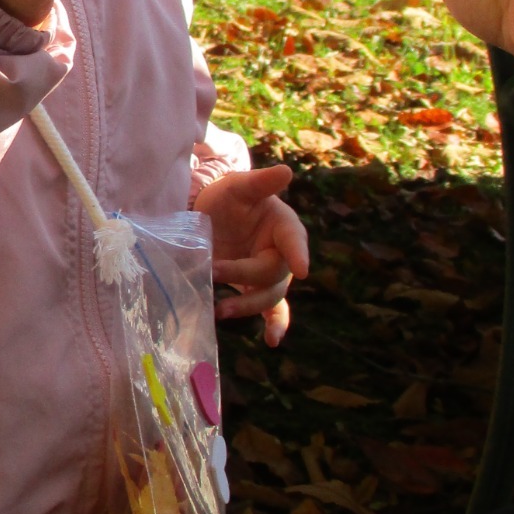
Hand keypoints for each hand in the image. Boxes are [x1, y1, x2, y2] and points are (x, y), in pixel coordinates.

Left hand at [192, 166, 308, 346]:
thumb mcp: (238, 186)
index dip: (298, 254)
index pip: (293, 240)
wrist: (212, 216)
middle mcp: (282, 254)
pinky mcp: (257, 290)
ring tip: (221, 310)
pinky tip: (272, 341)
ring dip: (247, 305)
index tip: (302, 270)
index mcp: (284, 226)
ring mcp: (270, 276)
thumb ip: (259, 182)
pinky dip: (275, 326)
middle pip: (271, 274)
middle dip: (244, 276)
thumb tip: (286, 171)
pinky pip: (272, 311)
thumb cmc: (229, 198)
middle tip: (213, 273)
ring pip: (268, 297)